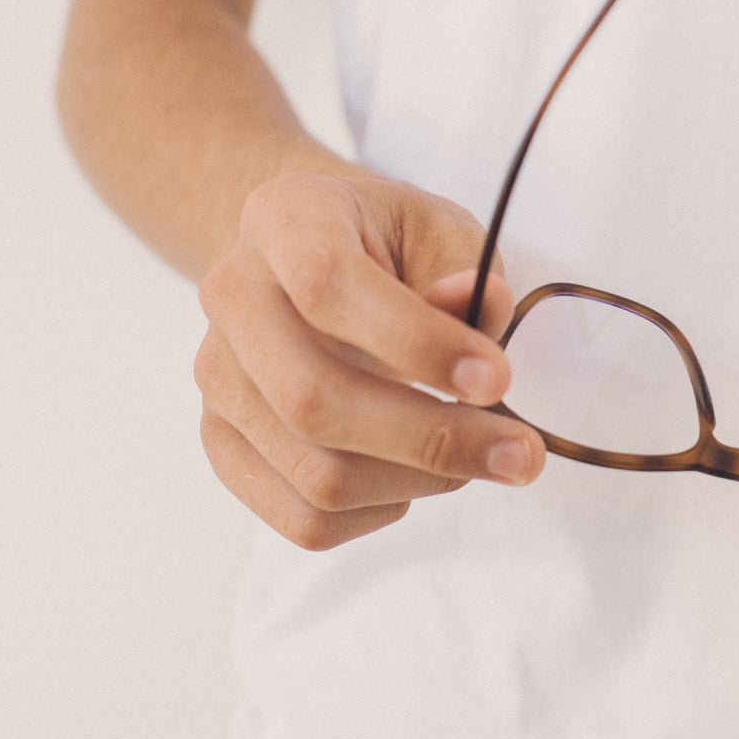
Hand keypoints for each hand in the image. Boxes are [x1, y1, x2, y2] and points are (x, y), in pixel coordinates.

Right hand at [194, 172, 545, 548]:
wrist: (317, 262)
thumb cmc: (392, 245)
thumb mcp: (441, 229)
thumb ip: (467, 268)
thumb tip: (482, 311)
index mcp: (283, 219)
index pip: (327, 286)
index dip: (417, 342)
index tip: (498, 377)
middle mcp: (231, 297)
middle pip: (313, 400)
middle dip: (433, 438)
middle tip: (520, 450)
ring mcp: (218, 378)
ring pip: (314, 473)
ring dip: (418, 481)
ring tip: (476, 453)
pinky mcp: (225, 443)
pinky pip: (302, 519)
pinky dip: (378, 513)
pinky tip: (415, 475)